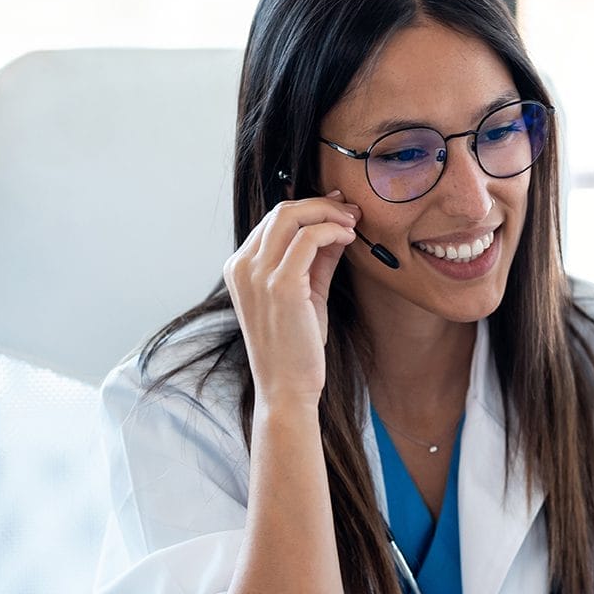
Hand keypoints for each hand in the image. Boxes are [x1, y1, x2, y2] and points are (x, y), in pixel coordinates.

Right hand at [223, 192, 359, 408]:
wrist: (286, 388)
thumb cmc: (296, 347)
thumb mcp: (306, 294)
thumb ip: (317, 260)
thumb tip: (338, 227)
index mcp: (239, 267)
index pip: (273, 220)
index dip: (310, 208)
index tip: (340, 209)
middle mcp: (242, 266)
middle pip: (281, 211)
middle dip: (321, 205)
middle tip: (353, 211)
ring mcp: (257, 274)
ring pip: (292, 216)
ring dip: (329, 213)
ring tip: (354, 223)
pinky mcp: (280, 284)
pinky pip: (308, 238)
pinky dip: (332, 230)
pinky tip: (349, 238)